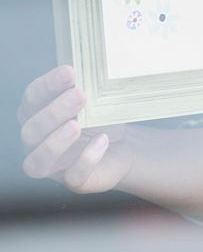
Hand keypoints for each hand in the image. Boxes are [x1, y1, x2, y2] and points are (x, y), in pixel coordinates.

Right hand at [18, 66, 131, 193]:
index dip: (47, 85)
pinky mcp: (74, 181)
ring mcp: (53, 165)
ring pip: (37, 163)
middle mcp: (37, 141)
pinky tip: (101, 141)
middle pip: (30, 130)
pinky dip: (86, 160)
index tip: (70, 72)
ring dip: (55, 143)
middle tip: (79, 95)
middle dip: (53, 113)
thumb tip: (95, 71)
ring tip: (77, 126)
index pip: (32, 97)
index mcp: (37, 113)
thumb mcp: (96, 98)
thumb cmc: (100, 116)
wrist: (122, 146)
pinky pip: (72, 177)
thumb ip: (89, 86)